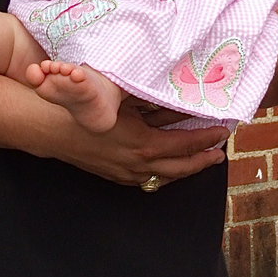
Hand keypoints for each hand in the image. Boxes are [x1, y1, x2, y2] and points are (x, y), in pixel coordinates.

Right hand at [48, 99, 229, 187]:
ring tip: (202, 160)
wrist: (54, 128)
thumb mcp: (128, 101)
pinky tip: (170, 168)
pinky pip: (149, 180)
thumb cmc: (90, 108)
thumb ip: (155, 102)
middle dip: (204, 160)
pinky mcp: (116, 177)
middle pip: (182, 167)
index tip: (223, 131)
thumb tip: (181, 95)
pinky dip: (165, 174)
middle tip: (220, 153)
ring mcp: (127, 174)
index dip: (208, 139)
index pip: (187, 145)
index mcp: (146, 145)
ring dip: (186, 169)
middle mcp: (140, 164)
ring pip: (166, 177)